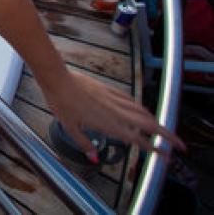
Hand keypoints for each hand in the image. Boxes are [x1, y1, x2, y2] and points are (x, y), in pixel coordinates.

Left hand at [42, 70, 184, 160]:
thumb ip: (84, 143)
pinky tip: (142, 110)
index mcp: (107, 123)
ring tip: (163, 131)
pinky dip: (140, 107)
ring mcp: (113, 98)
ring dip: (155, 121)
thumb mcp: (69, 127)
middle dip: (167, 135)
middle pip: (148, 124)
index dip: (153, 148)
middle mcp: (115, 111)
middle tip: (179, 145)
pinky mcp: (108, 88)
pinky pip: (130, 99)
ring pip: (142, 111)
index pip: (137, 139)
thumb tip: (95, 158)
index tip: (166, 156)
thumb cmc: (60, 103)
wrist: (57, 78)